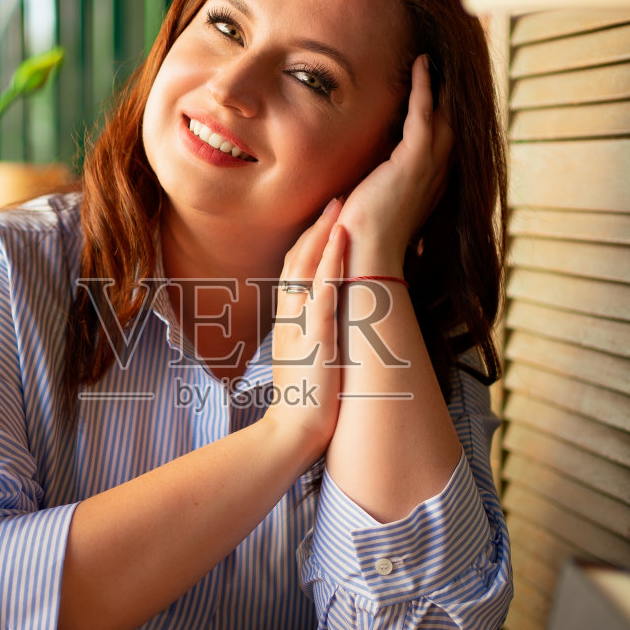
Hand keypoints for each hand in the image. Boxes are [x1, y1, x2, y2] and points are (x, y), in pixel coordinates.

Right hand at [263, 197, 344, 459]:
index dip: (308, 242)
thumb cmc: (304, 404)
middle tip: (335, 197)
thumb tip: (324, 330)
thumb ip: (310, 340)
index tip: (325, 219)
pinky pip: (322, 290)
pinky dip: (331, 261)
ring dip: (323, 232)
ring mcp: (300, 324)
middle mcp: (289, 317)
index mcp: (287, 323)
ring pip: (307, 267)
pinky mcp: (315, 335)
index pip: (294, 272)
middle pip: (297, 259)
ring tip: (341, 204)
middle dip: (316, 226)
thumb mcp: (304, 363)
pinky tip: (341, 238)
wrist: (294, 433)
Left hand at [337, 55, 451, 269]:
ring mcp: (429, 167)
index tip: (443, 97)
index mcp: (428, 187)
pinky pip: (424, 113)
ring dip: (440, 83)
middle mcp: (437, 175)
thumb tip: (351, 188)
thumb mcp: (373, 207)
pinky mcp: (415, 160)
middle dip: (452, 96)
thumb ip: (373, 191)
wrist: (366, 255)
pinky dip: (423, 86)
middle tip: (449, 67)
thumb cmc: (364, 238)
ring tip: (435, 58)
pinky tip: (421, 63)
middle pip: (453, 125)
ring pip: (444, 114)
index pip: (443, 144)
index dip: (446, 118)